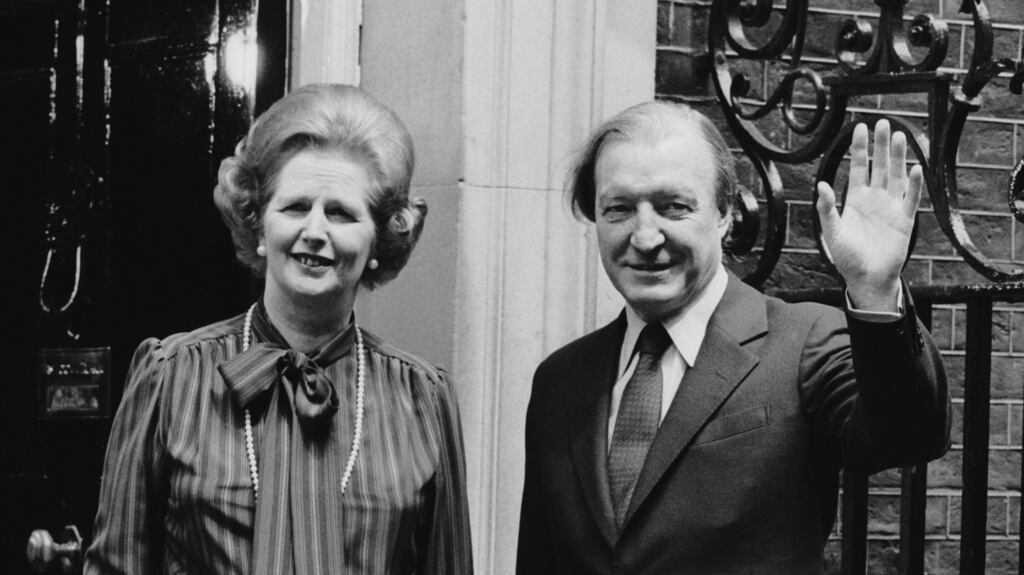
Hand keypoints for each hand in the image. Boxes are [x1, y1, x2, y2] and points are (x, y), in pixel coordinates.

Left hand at [816, 120, 923, 310]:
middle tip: (884, 123)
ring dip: (898, 158)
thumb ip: (826, 208)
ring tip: (900, 136)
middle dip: (881, 145)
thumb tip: (821, 185)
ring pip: (896, 176)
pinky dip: (914, 184)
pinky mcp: (905, 220)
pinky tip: (916, 167)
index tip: (860, 128)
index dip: (860, 148)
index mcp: (856, 199)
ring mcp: (891, 207)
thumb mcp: (832, 231)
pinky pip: (911, 198)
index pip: (859, 167)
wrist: (866, 278)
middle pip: (879, 166)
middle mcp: (875, 199)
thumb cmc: (846, 257)